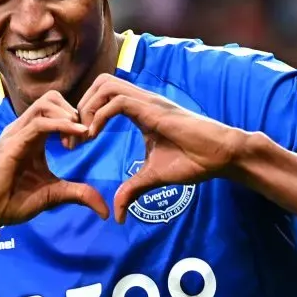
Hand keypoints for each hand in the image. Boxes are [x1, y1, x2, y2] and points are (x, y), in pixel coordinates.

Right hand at [0, 91, 109, 229]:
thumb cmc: (11, 202)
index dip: (76, 118)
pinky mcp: (12, 143)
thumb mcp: (54, 195)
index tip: (91, 136)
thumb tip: (104, 210)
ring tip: (83, 132)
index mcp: (32, 136)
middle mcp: (23, 129)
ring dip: (69, 114)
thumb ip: (78, 195)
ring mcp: (16, 133)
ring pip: (46, 104)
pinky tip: (76, 135)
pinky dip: (61, 125)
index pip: (56, 109)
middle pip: (51, 98)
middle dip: (75, 110)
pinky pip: (39, 123)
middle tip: (87, 133)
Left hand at [77, 73, 244, 222]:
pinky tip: (95, 135)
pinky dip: (100, 115)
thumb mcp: (154, 177)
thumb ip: (133, 190)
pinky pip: (119, 101)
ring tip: (84, 135)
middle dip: (80, 105)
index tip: (76, 142)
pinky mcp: (155, 110)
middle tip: (74, 137)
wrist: (222, 156)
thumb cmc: (195, 160)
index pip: (104, 97)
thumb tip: (118, 214)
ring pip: (106, 84)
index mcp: (141, 111)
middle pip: (100, 83)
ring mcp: (149, 102)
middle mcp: (142, 100)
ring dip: (88, 107)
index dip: (85, 114)